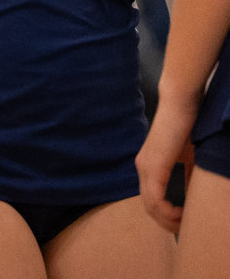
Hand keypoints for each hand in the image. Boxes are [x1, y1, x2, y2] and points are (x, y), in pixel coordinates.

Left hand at [137, 98, 195, 234]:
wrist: (181, 105)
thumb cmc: (188, 128)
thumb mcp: (190, 159)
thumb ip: (188, 177)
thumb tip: (194, 197)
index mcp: (150, 167)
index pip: (152, 200)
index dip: (167, 216)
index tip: (184, 224)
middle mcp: (143, 168)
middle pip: (149, 207)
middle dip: (167, 223)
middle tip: (184, 231)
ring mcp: (146, 167)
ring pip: (150, 206)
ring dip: (167, 221)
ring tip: (185, 226)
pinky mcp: (153, 166)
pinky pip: (155, 198)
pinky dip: (167, 212)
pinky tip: (181, 216)